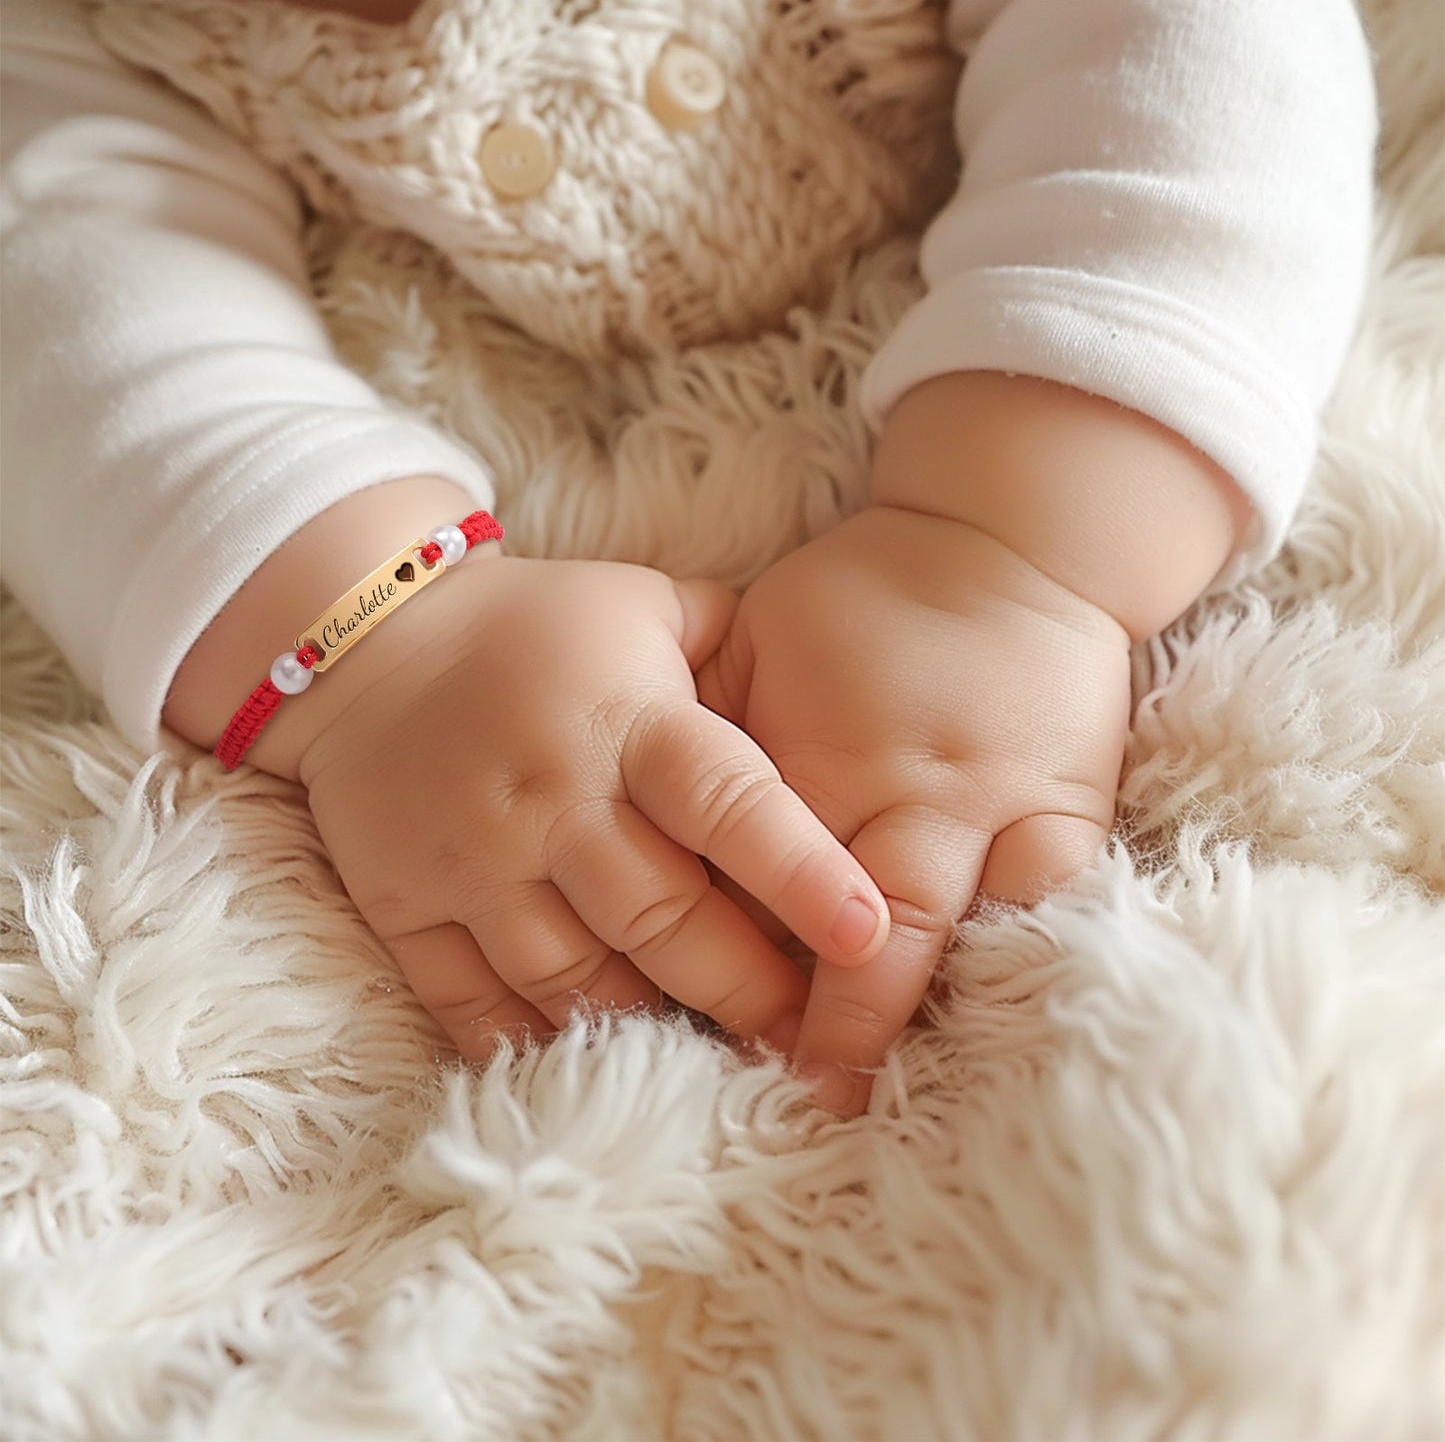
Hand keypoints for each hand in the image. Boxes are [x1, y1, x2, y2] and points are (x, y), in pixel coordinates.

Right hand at [296, 554, 889, 1057]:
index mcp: (628, 722)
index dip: (801, 872)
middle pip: (661, 917)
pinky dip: (532, 1047)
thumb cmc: (533, 625)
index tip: (871, 934)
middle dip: (745, 987)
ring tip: (715, 1059)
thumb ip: (733, 647)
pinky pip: (473, 1004)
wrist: (363, 644)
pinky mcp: (408, 908)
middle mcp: (554, 799)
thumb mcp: (643, 604)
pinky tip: (587, 1067)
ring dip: (650, 1029)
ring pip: (575, 980)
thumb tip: (822, 696)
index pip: (728, 803)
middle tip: (805, 1031)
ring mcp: (475, 862)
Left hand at [698, 506, 1130, 1111]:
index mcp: (813, 752)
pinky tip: (1008, 1031)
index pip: (762, 876)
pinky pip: (1054, 901)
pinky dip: (1028, 963)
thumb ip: (708, 726)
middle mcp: (902, 790)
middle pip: (860, 927)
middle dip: (831, 1020)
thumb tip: (631, 806)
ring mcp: (994, 804)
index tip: (707, 1030)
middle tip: (800, 1096)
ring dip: (919, 1013)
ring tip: (887, 1092)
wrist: (1004, 539)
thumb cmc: (861, 597)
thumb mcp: (758, 642)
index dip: (735, 956)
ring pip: (955, 929)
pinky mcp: (1069, 806)